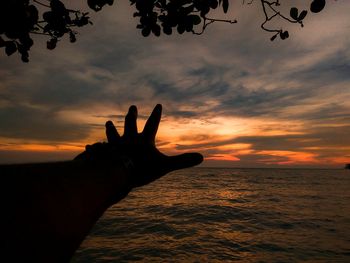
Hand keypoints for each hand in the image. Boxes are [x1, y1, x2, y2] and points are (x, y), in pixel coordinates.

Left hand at [75, 104, 202, 187]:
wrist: (118, 173)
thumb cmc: (142, 168)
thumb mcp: (165, 166)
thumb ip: (182, 162)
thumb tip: (201, 157)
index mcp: (143, 140)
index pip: (152, 124)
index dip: (155, 115)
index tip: (158, 104)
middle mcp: (127, 140)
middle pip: (130, 124)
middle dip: (132, 115)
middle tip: (132, 107)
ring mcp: (114, 146)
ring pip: (112, 134)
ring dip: (111, 128)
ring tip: (108, 122)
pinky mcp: (103, 154)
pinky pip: (97, 150)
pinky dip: (94, 149)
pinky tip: (88, 147)